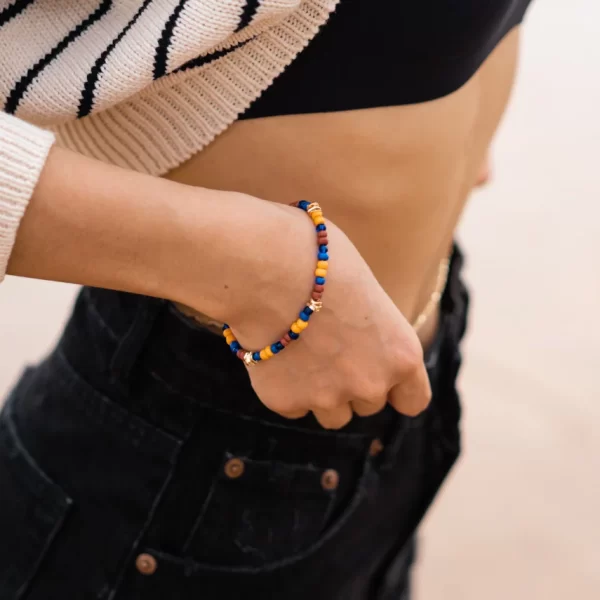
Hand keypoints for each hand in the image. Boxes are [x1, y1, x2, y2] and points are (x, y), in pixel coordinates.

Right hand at [229, 207, 431, 428]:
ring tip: (302, 353)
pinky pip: (292, 406)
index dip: (398, 391)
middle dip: (352, 384)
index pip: (413, 401)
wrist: (267, 267)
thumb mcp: (367, 290)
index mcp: (402, 354)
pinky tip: (276, 353)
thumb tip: (362, 336)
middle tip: (329, 349)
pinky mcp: (285, 401)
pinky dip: (285, 387)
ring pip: (332, 415)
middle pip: (368, 405)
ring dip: (321, 393)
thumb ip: (374, 329)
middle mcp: (370, 384)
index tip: (383, 380)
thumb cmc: (321, 262)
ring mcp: (326, 397)